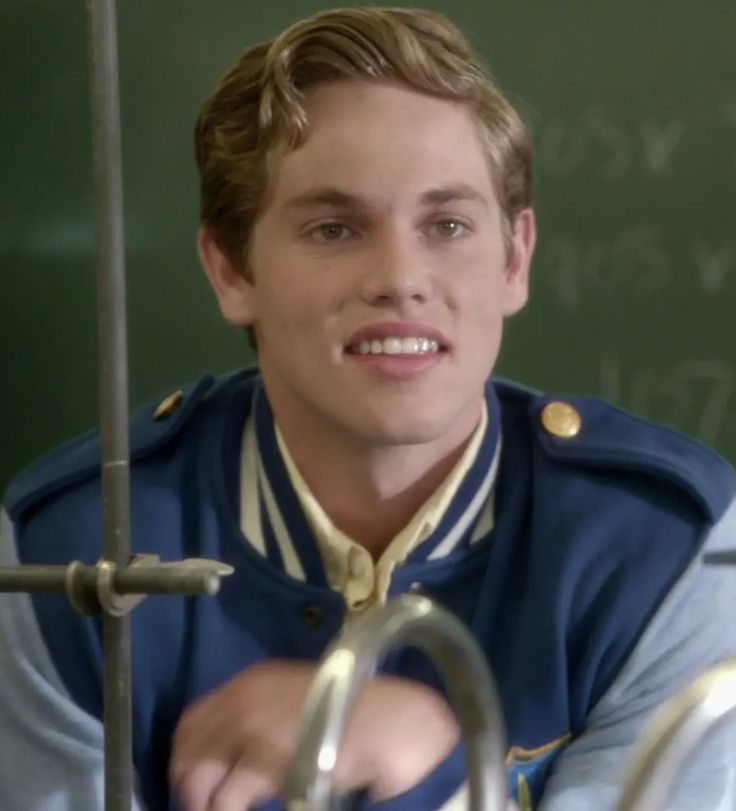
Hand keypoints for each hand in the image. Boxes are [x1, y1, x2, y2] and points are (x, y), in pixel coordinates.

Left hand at [170, 659, 459, 809]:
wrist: (389, 719)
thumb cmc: (352, 712)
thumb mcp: (299, 704)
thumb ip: (267, 719)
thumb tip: (239, 759)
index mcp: (251, 681)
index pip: (193, 718)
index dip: (186, 753)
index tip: (192, 779)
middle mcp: (241, 698)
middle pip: (187, 745)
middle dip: (186, 780)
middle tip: (198, 806)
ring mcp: (249, 726)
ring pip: (198, 775)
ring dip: (200, 802)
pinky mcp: (262, 758)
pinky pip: (224, 800)